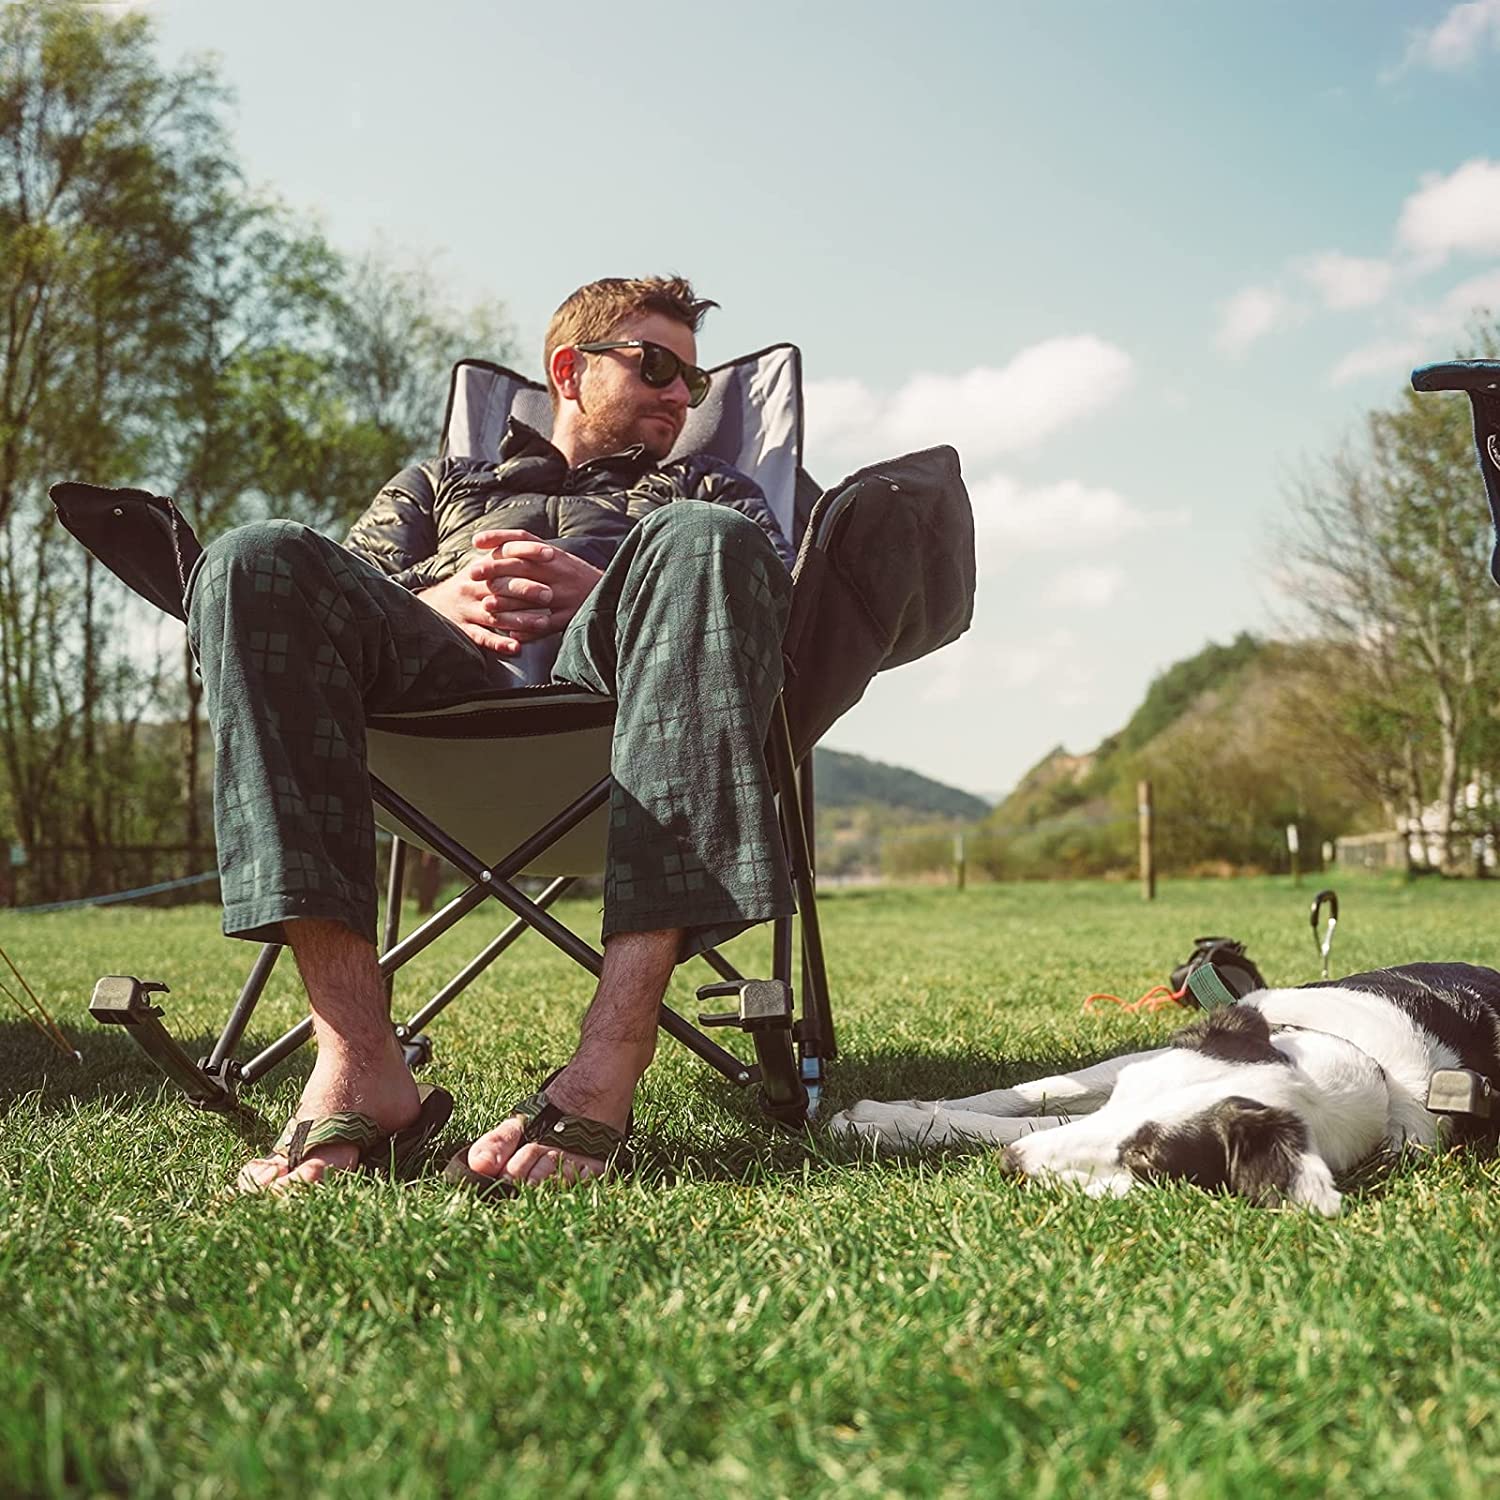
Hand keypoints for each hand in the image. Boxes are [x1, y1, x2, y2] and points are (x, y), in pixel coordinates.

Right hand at [414, 537, 557, 655]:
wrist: (432, 606)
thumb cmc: (467, 585)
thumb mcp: (480, 565)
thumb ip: (502, 555)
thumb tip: (536, 543)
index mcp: (479, 568)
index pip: (506, 556)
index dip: (528, 553)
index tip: (550, 554)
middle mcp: (472, 587)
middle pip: (502, 586)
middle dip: (527, 589)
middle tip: (549, 595)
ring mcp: (467, 609)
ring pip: (496, 614)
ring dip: (521, 620)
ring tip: (543, 623)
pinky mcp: (463, 630)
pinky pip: (482, 637)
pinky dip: (499, 643)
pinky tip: (516, 647)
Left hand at [468, 528, 602, 636]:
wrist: (612, 593)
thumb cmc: (576, 576)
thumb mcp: (557, 558)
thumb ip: (531, 552)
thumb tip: (498, 546)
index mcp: (554, 555)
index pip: (522, 540)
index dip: (498, 538)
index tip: (476, 542)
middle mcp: (559, 570)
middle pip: (522, 566)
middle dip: (495, 569)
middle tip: (472, 573)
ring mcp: (565, 594)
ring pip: (532, 597)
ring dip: (507, 603)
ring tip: (487, 607)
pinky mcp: (570, 615)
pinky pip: (546, 624)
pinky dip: (527, 629)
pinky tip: (511, 633)